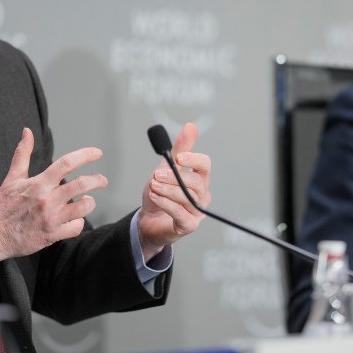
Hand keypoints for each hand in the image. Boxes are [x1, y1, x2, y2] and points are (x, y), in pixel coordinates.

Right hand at [0, 127, 106, 263]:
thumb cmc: (3, 205)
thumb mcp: (12, 177)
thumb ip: (22, 153)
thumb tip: (27, 131)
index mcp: (38, 183)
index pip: (66, 163)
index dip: (85, 155)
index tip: (97, 152)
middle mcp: (47, 200)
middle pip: (81, 185)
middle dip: (97, 180)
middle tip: (103, 180)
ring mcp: (51, 218)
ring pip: (83, 207)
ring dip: (89, 202)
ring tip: (87, 200)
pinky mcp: (52, 235)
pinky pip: (76, 227)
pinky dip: (78, 222)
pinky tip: (74, 218)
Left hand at [137, 122, 211, 260]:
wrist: (147, 220)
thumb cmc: (160, 194)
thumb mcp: (165, 168)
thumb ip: (178, 149)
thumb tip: (191, 126)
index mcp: (199, 179)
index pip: (205, 166)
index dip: (193, 160)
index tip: (178, 157)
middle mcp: (201, 195)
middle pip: (197, 183)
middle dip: (175, 177)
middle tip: (157, 174)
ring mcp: (197, 212)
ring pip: (188, 198)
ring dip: (168, 190)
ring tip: (153, 186)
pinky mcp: (188, 226)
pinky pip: (180, 214)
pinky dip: (166, 204)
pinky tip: (155, 197)